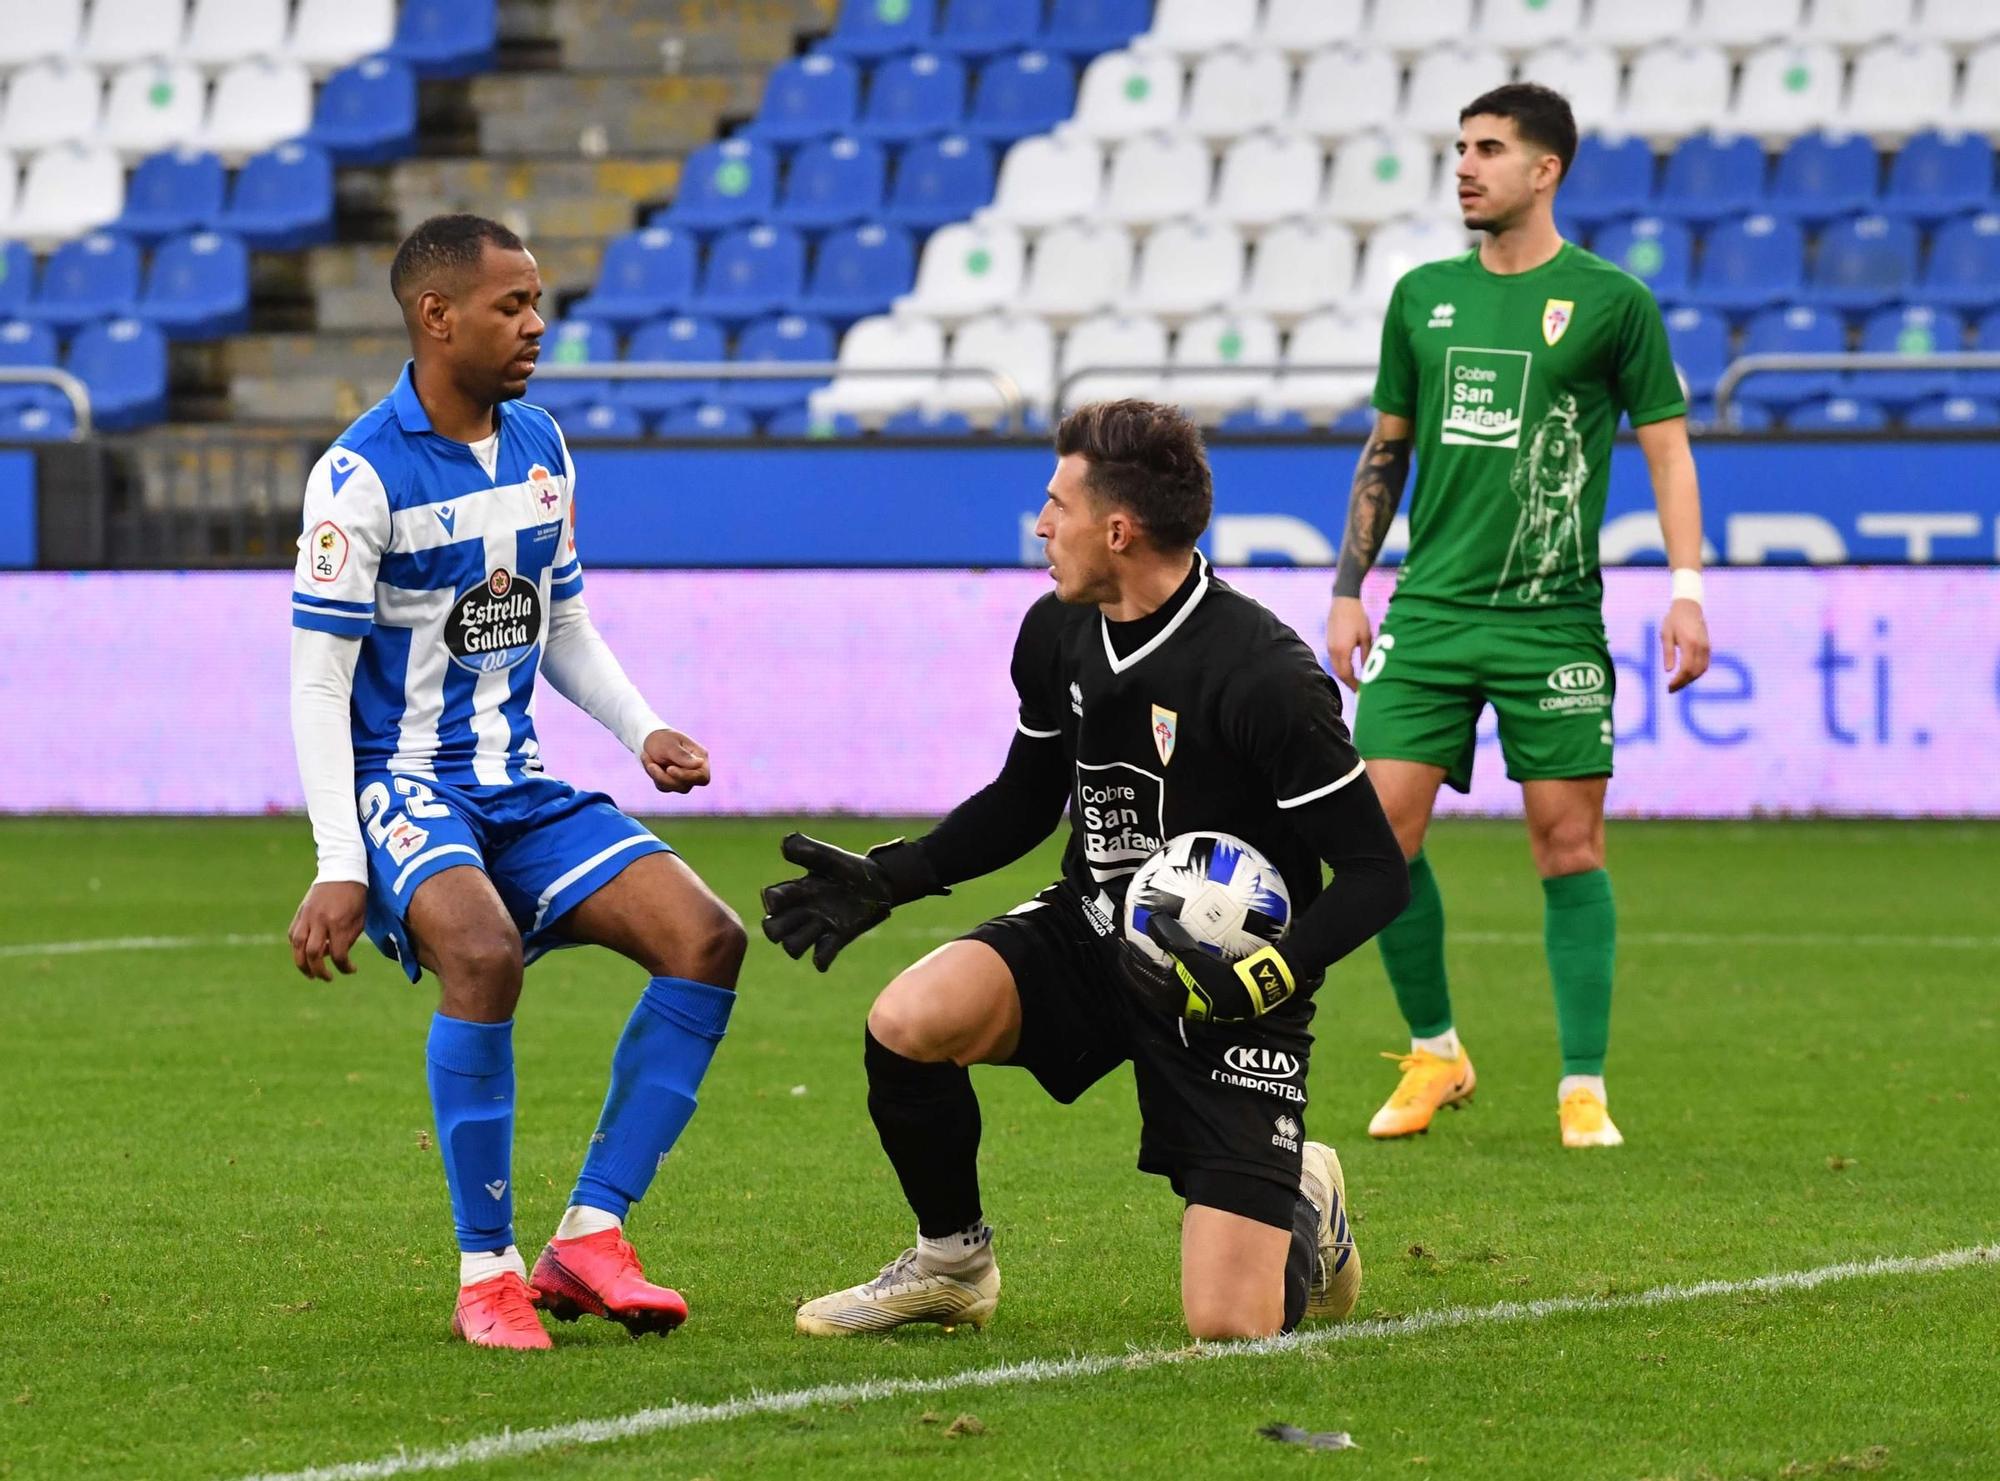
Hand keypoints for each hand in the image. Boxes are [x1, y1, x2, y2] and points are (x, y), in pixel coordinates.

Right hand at [288, 880, 366, 981]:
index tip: (351, 970)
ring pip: (297, 945)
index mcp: (338, 922)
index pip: (338, 954)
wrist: (342, 870)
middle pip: (312, 953)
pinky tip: (304, 955)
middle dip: (318, 970)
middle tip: (326, 978)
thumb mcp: (359, 918)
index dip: (344, 967)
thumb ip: (348, 939)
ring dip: (302, 964)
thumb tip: (334, 957)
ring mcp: (307, 915)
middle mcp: (320, 920)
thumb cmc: (356, 896)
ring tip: (310, 974)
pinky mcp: (300, 912)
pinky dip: (296, 947)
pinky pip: (293, 934)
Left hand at [641, 728, 709, 792]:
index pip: (702, 777)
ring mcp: (684, 778)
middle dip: (666, 777)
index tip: (670, 769)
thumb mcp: (670, 744)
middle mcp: (695, 770)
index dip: (687, 777)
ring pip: (673, 787)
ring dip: (657, 775)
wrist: (651, 739)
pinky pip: (663, 786)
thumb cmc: (663, 738)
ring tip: (646, 756)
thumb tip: (700, 763)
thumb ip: (683, 755)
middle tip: (651, 765)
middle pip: (686, 785)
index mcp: (700, 757)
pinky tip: (649, 762)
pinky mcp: (672, 783)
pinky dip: (653, 775)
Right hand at [760, 833, 895, 971]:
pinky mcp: (836, 940)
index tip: (778, 898)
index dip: (772, 901)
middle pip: (773, 929)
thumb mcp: (829, 856)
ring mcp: (819, 928)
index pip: (772, 899)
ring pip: (792, 946)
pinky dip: (821, 958)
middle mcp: (802, 912)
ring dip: (799, 942)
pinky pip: (821, 957)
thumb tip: (785, 844)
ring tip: (819, 926)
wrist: (879, 883)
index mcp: (797, 891)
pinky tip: (828, 947)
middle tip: (797, 917)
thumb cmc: (849, 868)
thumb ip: (808, 849)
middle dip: (776, 929)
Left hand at [1132, 914, 1297, 1022]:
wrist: (1243, 995)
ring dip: (1148, 972)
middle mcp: (1167, 1002)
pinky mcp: (1194, 1003)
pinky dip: (1164, 974)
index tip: (1121, 943)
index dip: (1127, 957)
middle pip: (1141, 983)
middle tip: (1127, 950)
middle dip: (1133, 967)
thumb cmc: (1214, 977)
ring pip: (1155, 987)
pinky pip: (1170, 986)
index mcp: (1162, 993)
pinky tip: (1173, 964)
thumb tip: (1152, 920)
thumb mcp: (1190, 955)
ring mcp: (1180, 1004)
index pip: (1136, 973)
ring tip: (1146, 957)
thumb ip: (1168, 938)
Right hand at [1326, 596, 1373, 690]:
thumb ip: (1366, 654)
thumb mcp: (1366, 636)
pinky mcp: (1329, 642)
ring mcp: (1329, 646)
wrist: (1343, 600)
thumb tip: (1368, 670)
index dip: (1354, 684)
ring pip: (1335, 667)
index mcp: (1342, 650)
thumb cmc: (1357, 617)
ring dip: (1344, 675)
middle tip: (1359, 688)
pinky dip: (1341, 667)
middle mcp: (1333, 650)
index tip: (1361, 690)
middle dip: (1348, 682)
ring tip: (1355, 680)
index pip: (1346, 674)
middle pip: (1339, 673)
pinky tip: (1349, 667)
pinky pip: (1333, 660)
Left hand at [1660, 598, 1709, 693]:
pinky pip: (1705, 664)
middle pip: (1694, 672)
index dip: (1678, 681)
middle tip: (1671, 689)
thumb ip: (1668, 653)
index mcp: (1689, 643)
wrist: (1689, 607)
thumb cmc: (1673, 620)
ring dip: (1690, 680)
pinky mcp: (1708, 647)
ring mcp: (1707, 647)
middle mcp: (1701, 647)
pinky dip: (1696, 673)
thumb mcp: (1666, 635)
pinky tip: (1686, 676)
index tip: (1669, 687)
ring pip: (1702, 670)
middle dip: (1683, 683)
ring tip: (1677, 684)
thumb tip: (1668, 671)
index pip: (1686, 669)